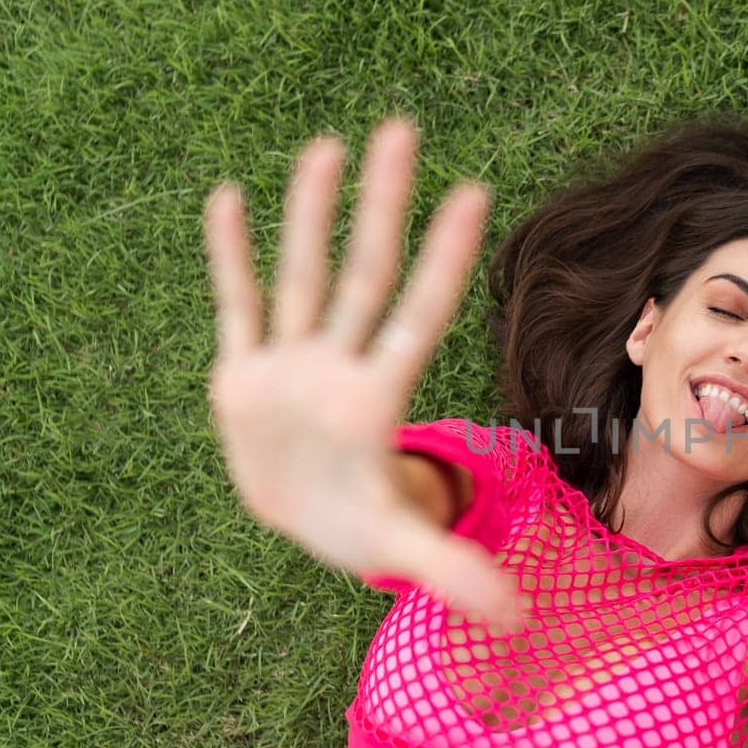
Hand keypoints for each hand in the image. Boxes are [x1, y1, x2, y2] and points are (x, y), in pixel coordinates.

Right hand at [203, 117, 521, 630]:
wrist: (306, 519)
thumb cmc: (361, 526)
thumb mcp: (400, 550)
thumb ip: (453, 572)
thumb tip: (519, 619)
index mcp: (379, 398)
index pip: (420, 314)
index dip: (445, 260)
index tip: (477, 194)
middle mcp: (339, 366)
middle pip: (362, 274)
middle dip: (380, 206)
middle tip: (401, 128)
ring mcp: (290, 364)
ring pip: (300, 276)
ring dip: (308, 213)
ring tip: (326, 144)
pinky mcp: (243, 375)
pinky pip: (236, 307)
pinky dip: (229, 259)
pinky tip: (228, 197)